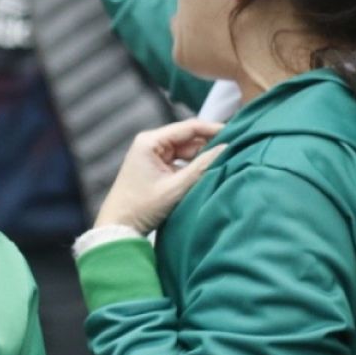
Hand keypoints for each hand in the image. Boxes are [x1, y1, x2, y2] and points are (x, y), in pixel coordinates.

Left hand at [93, 118, 226, 234]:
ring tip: (225, 161)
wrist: (119, 227)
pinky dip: (193, 167)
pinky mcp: (156, 168)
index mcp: (150, 141)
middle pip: (188, 138)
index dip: (213, 129)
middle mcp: (150, 143)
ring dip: (202, 157)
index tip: (236, 133)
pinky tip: (209, 172)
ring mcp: (152, 155)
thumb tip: (226, 149)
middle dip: (209, 145)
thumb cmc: (142, 207)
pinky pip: (180, 162)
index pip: (188, 127)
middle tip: (235, 150)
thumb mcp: (176, 187)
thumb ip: (202, 167)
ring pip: (186, 151)